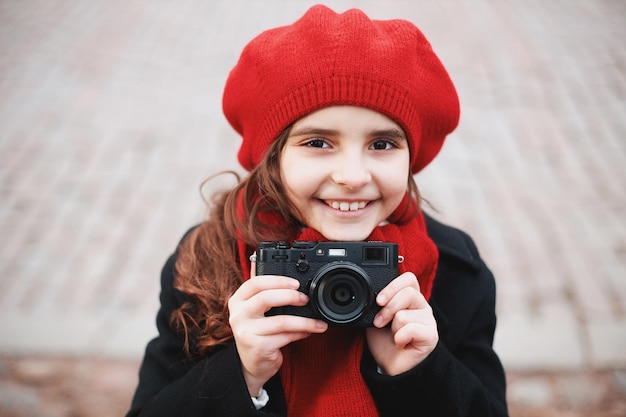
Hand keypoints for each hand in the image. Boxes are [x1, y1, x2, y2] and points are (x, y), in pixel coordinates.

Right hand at [227, 256, 327, 395]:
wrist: (252, 364)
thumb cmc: (258, 332)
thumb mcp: (255, 311)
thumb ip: (265, 292)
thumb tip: (284, 272)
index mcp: (238, 301)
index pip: (255, 283)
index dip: (278, 280)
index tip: (296, 283)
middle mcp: (238, 315)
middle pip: (266, 298)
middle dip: (291, 296)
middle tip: (306, 299)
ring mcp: (247, 332)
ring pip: (281, 321)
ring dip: (304, 320)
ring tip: (317, 321)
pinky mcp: (258, 348)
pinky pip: (285, 337)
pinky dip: (300, 333)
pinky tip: (307, 331)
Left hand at [365, 272, 437, 375]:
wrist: (391, 366)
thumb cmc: (385, 340)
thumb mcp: (375, 317)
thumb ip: (377, 303)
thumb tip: (370, 294)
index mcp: (410, 297)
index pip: (409, 279)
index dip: (392, 286)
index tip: (378, 300)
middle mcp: (422, 306)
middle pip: (408, 293)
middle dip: (388, 309)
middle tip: (379, 322)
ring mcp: (429, 321)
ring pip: (405, 314)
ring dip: (393, 328)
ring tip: (395, 336)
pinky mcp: (431, 336)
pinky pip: (410, 330)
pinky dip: (400, 339)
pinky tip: (401, 344)